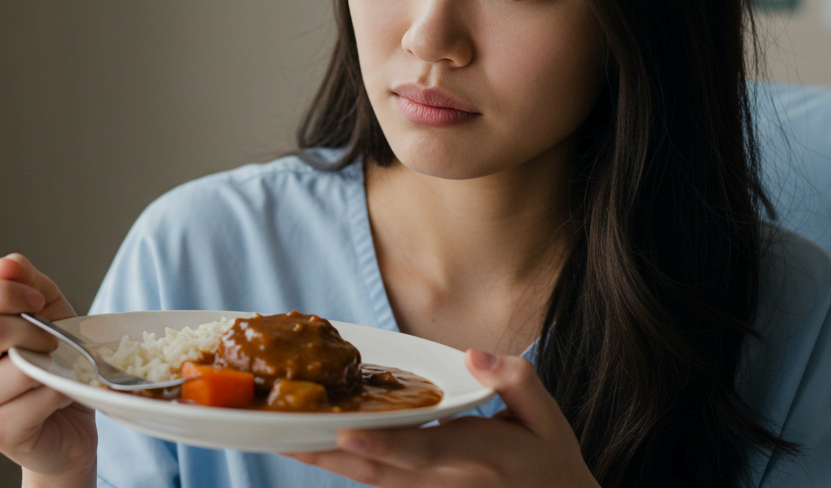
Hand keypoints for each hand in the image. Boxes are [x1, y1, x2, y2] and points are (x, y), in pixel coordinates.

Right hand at [0, 254, 96, 483]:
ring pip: (16, 366)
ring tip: (56, 368)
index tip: (35, 301)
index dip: (2, 291)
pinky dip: (60, 390)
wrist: (69, 420)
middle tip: (52, 339)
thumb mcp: (47, 309)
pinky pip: (37, 398)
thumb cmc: (51, 359)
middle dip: (35, 329)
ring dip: (52, 362)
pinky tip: (59, 394)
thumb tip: (5, 265)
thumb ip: (27, 281)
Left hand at [285, 349, 597, 487]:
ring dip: (326, 462)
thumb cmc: (548, 456)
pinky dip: (344, 467)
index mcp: (473, 455)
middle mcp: (443, 481)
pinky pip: (377, 483)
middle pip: (376, 471)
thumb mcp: (545, 414)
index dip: (380, 443)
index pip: (419, 451)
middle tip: (283, 437)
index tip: (343, 431)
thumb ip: (513, 379)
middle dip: (328, 455)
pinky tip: (314, 449)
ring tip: (283, 441)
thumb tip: (476, 355)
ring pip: (369, 481)